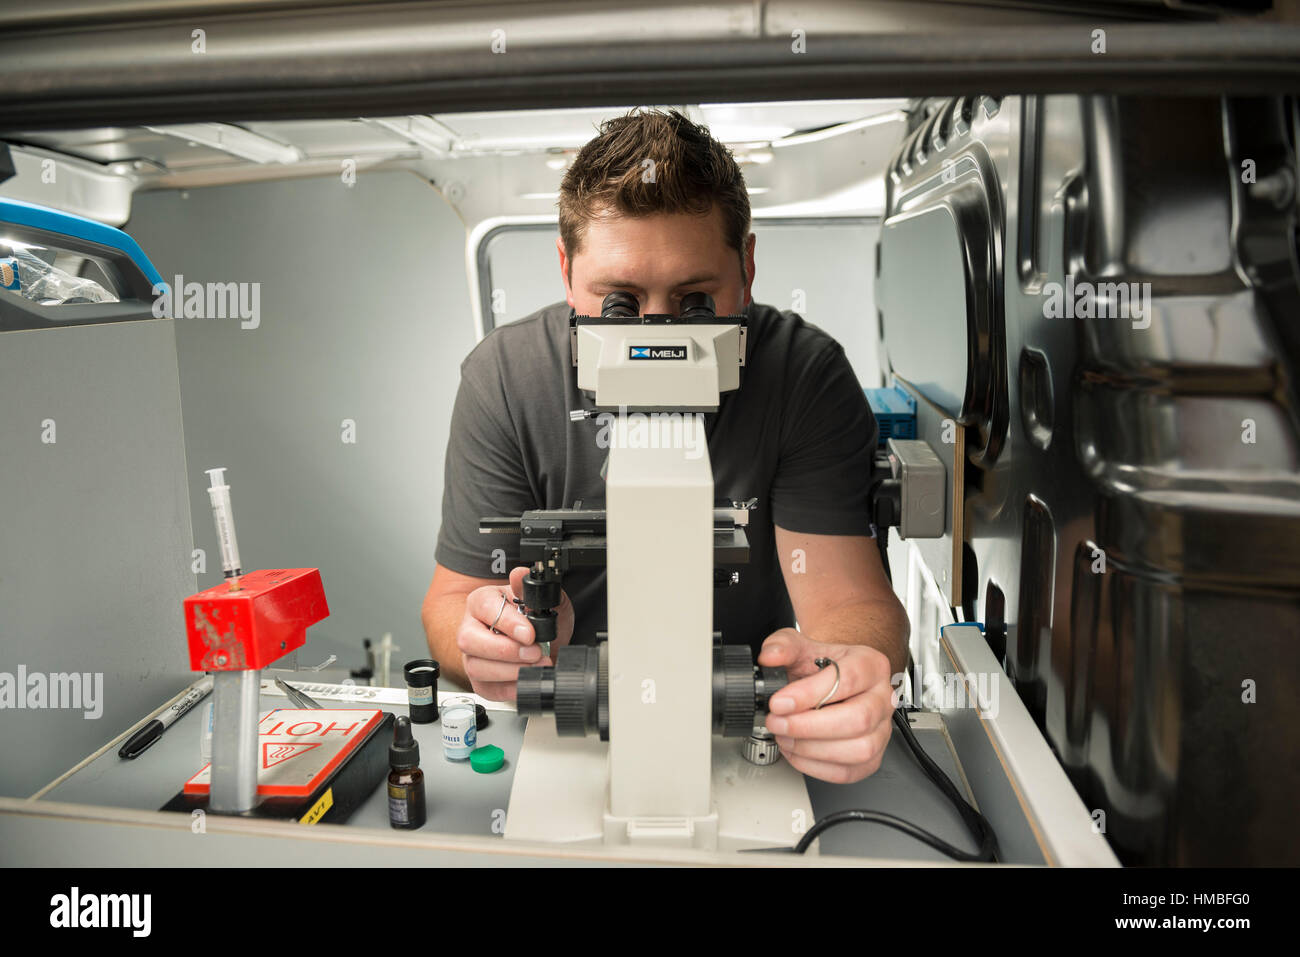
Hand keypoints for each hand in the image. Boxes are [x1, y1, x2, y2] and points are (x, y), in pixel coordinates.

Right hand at [456, 566, 573, 701]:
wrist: (538, 642)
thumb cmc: (533, 619)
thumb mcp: (540, 599)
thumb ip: (530, 588)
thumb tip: (520, 575)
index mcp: (481, 602)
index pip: (485, 609)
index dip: (508, 623)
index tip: (530, 633)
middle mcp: (470, 628)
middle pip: (469, 641)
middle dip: (505, 650)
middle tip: (534, 652)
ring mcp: (472, 656)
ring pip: (476, 667)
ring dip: (512, 671)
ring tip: (538, 665)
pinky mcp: (480, 680)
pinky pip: (488, 689)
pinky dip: (511, 688)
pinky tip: (528, 679)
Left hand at [757, 628, 894, 783]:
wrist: (833, 681)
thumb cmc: (822, 666)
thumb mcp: (800, 647)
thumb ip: (783, 646)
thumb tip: (770, 656)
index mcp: (870, 665)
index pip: (847, 680)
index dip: (810, 694)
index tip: (779, 702)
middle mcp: (882, 698)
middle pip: (858, 719)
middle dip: (809, 726)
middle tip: (777, 722)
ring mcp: (880, 730)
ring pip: (858, 750)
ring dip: (812, 749)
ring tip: (784, 737)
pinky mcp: (871, 758)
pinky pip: (848, 771)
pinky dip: (816, 766)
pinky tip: (795, 751)